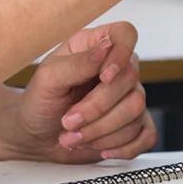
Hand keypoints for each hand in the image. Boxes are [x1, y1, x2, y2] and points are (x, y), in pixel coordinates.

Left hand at [4, 20, 155, 162]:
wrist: (35, 136)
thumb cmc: (39, 102)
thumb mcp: (47, 79)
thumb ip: (77, 63)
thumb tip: (106, 48)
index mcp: (95, 47)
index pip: (126, 34)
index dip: (122, 54)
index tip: (103, 77)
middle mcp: (117, 69)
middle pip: (131, 81)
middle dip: (97, 109)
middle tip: (68, 122)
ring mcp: (127, 98)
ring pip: (136, 111)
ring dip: (101, 131)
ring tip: (73, 138)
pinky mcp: (133, 126)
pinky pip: (146, 136)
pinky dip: (123, 147)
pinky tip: (100, 148)